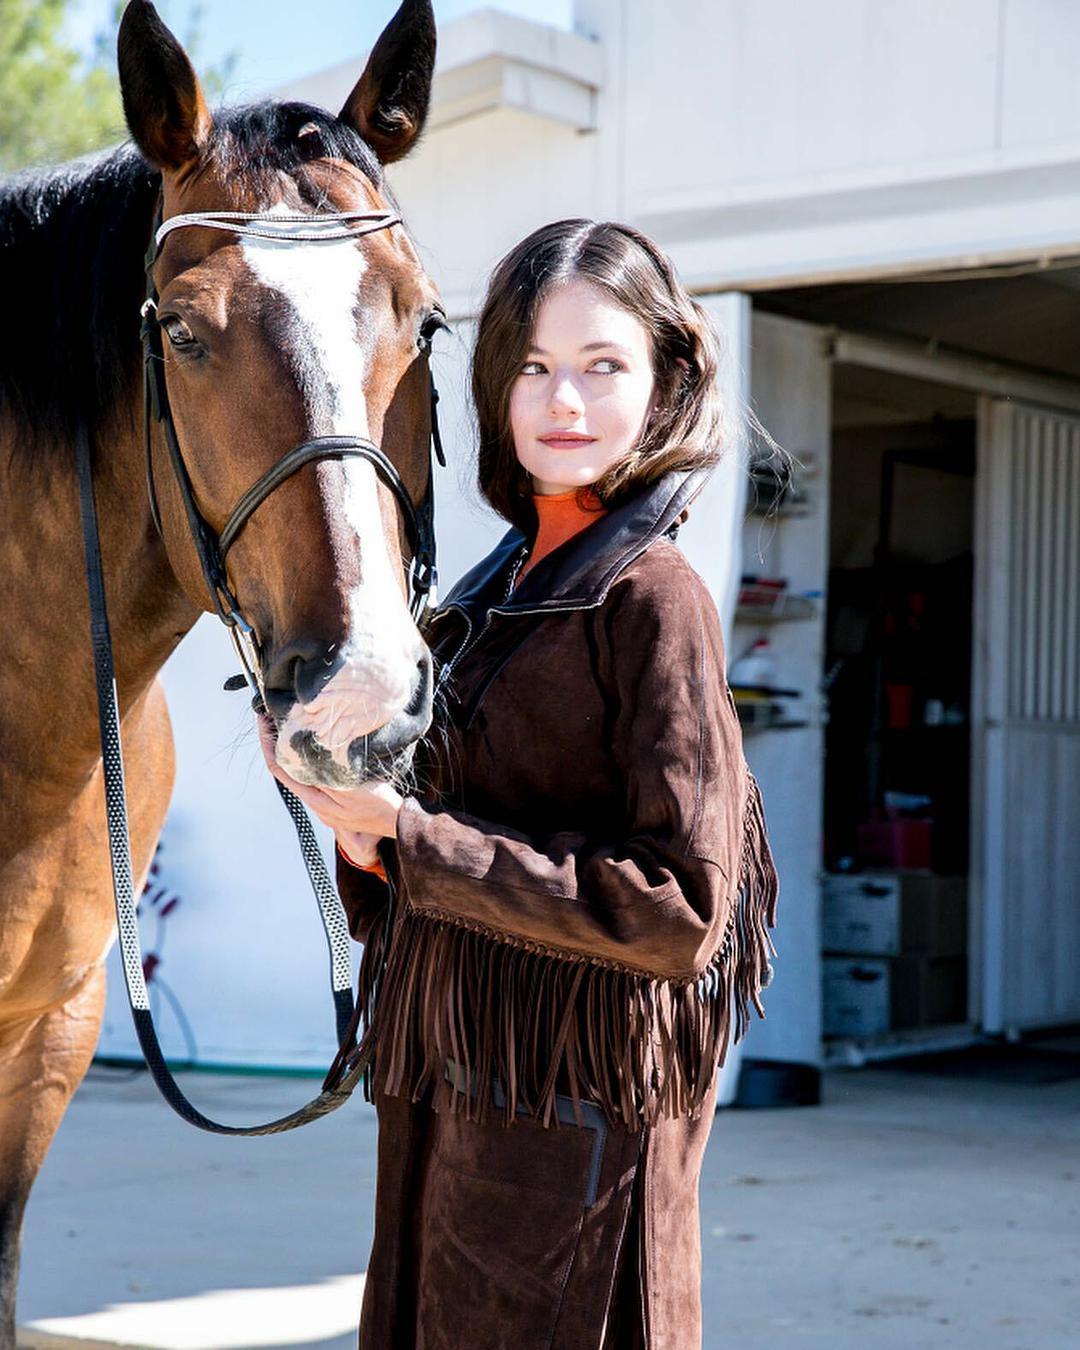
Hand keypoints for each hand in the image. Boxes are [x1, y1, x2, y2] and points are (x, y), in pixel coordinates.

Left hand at [256, 715, 403, 849]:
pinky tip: (315, 746)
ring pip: (300, 771)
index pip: (279, 768)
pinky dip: (308, 757)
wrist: (399, 823)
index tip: (263, 722)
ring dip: (292, 749)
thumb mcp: (352, 788)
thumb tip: (302, 757)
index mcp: (314, 799)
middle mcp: (315, 802)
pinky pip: (315, 774)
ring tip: (291, 725)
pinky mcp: (336, 799)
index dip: (267, 745)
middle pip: (286, 769)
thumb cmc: (379, 807)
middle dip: (276, 743)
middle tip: (273, 717)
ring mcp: (325, 802)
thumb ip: (326, 775)